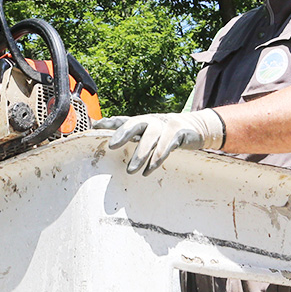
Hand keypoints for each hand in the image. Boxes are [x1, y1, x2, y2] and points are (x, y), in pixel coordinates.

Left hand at [93, 110, 225, 174]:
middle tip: (111, 146)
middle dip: (123, 133)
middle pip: (136, 123)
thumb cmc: (165, 133)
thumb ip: (132, 135)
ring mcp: (165, 125)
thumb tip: (108, 139)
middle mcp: (152, 121)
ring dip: (140, 154)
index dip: (110, 122)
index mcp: (142, 121)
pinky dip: (157, 159)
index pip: (123, 120)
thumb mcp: (149, 133)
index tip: (96, 126)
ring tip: (130, 171)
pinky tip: (148, 171)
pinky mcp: (178, 133)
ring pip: (151, 137)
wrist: (195, 128)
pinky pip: (166, 146)